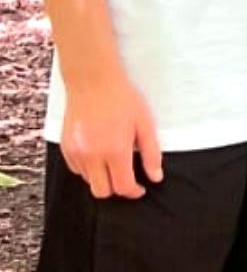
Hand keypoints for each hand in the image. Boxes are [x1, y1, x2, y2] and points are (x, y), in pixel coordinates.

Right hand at [61, 69, 162, 198]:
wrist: (93, 80)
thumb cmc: (122, 98)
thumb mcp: (145, 123)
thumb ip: (151, 153)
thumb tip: (156, 177)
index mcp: (115, 150)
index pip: (123, 187)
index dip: (134, 191)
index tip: (140, 188)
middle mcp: (92, 155)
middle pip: (102, 191)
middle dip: (116, 188)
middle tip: (127, 177)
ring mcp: (76, 152)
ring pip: (88, 181)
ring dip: (102, 177)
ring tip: (112, 159)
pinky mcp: (65, 147)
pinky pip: (76, 169)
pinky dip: (88, 168)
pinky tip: (98, 153)